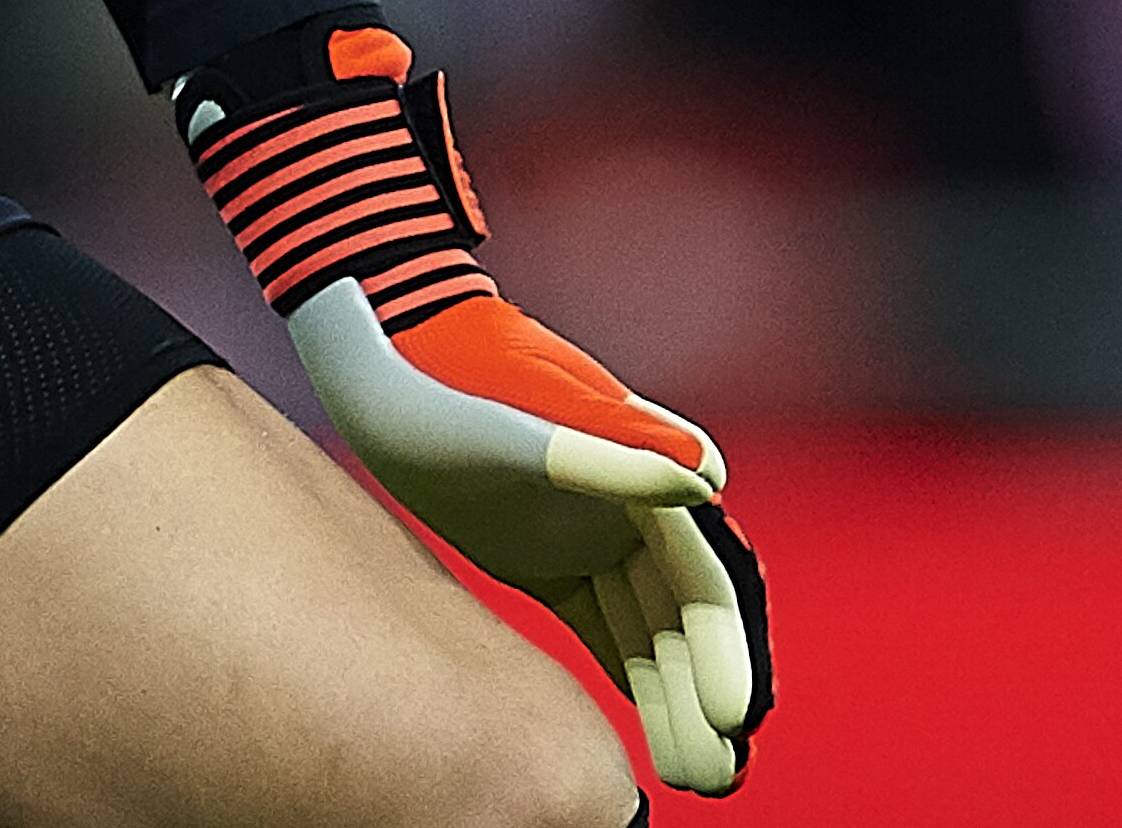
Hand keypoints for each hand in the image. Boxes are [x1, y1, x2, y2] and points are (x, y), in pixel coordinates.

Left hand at [178, 27, 772, 793]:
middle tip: (716, 777)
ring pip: (646, 630)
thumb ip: (607, 452)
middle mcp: (629, 506)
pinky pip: (601, 623)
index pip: (703, 580)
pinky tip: (645, 726)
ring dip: (672, 697)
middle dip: (705, 695)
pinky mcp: (541, 551)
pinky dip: (629, 672)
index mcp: (643, 474)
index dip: (727, 650)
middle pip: (683, 618)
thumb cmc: (452, 374)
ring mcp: (587, 531)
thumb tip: (706, 480)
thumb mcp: (517, 422)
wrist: (383, 343)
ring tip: (691, 776)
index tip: (738, 719)